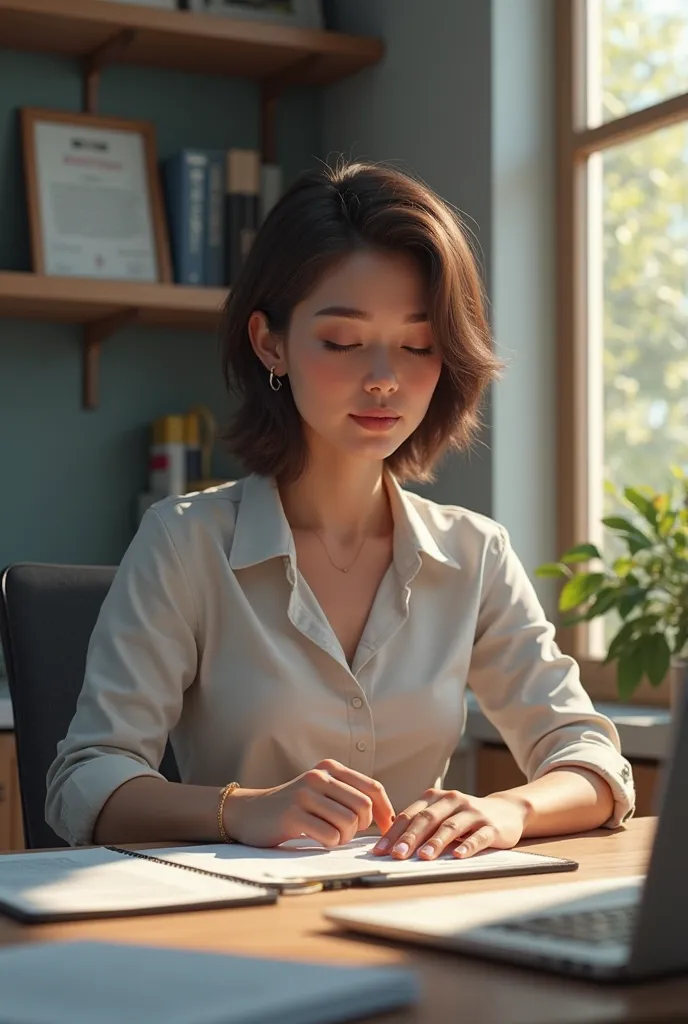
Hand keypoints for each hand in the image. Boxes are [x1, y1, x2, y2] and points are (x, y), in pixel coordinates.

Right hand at [222, 759, 394, 848]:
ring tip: (331, 836)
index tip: (385, 827)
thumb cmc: (295, 807)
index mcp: (331, 768)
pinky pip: (329, 835)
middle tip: (347, 832)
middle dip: (361, 826)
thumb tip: (389, 818)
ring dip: (344, 837)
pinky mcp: (293, 814)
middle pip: (363, 806)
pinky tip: (319, 840)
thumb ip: (349, 796)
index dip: (384, 811)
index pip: (373, 788)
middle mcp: (319, 776)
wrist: (250, 812)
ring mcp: (305, 793)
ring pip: (348, 821)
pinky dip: (330, 843)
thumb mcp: (322, 791)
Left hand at [371, 787, 527, 859]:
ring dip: (436, 842)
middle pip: (427, 819)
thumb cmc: (464, 817)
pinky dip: (468, 846)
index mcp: (435, 797)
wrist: (506, 810)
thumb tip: (390, 846)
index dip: (393, 832)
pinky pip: (478, 836)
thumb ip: (420, 825)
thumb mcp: (441, 815)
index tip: (380, 850)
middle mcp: (452, 800)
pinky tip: (459, 856)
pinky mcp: (491, 826)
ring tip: (424, 856)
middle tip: (397, 854)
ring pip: (450, 827)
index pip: (410, 815)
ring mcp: (472, 812)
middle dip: (411, 837)